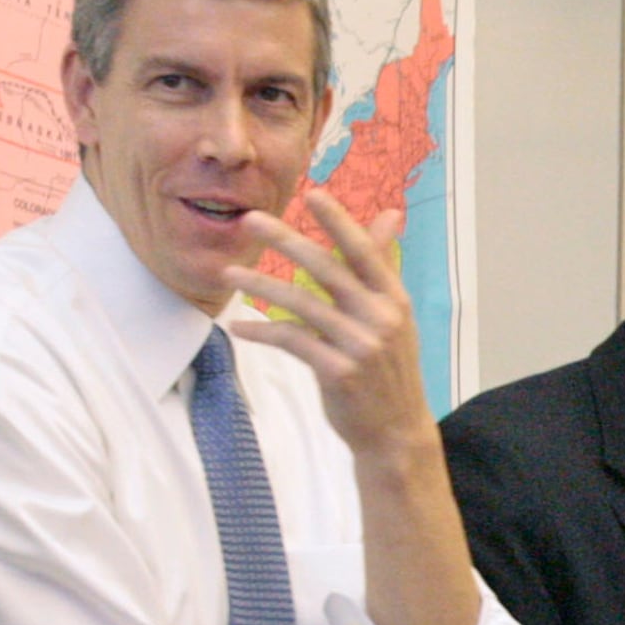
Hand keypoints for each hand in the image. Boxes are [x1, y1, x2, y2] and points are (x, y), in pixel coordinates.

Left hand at [226, 192, 432, 463]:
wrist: (396, 431)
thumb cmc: (388, 368)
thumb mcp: (393, 315)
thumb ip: (382, 265)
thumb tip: (391, 215)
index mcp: (394, 299)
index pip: (364, 252)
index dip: (339, 222)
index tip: (313, 194)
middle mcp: (381, 318)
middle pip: (327, 269)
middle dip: (286, 240)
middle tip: (250, 219)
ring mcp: (361, 346)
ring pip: (302, 304)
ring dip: (260, 285)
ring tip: (227, 273)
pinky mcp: (339, 372)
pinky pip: (292, 341)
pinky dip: (262, 332)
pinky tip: (239, 326)